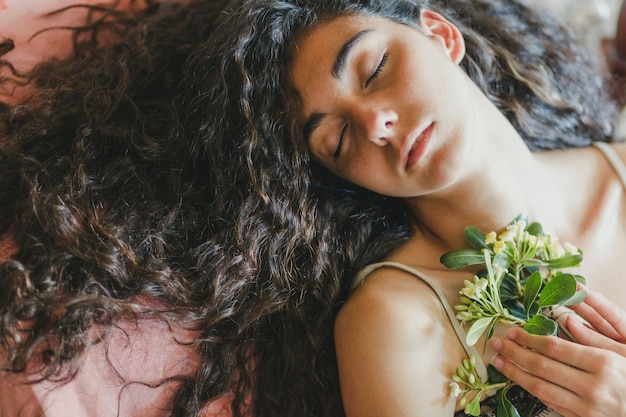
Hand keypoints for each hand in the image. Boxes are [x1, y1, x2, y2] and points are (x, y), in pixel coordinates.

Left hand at [489, 288, 625, 416]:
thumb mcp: (622, 353)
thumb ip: (593, 338)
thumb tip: (564, 319)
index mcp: (602, 363)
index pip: (554, 347)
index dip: (529, 338)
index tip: (512, 330)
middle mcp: (592, 386)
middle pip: (542, 366)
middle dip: (514, 353)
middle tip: (496, 342)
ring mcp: (586, 407)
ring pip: (540, 387)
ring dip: (514, 373)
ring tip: (498, 361)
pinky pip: (550, 403)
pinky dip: (531, 389)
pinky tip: (518, 379)